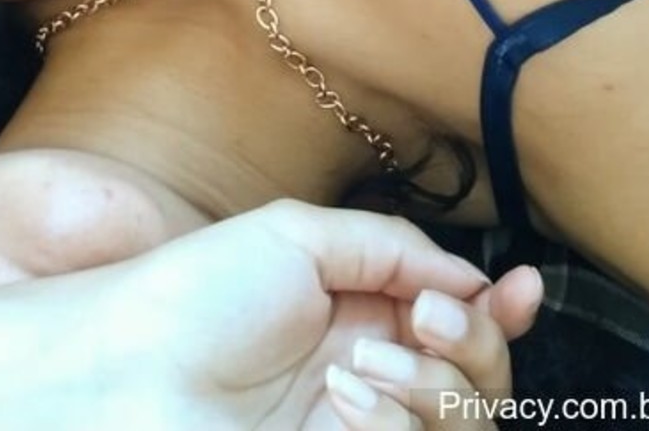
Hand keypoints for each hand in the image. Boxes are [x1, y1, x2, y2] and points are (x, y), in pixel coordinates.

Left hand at [113, 197, 541, 427]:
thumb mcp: (300, 236)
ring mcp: (361, 429)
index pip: (462, 319)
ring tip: (358, 363)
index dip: (503, 308)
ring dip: (433, 384)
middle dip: (478, 343)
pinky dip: (398, 422)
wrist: (126, 375)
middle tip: (430, 319)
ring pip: (465, 424)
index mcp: (363, 311)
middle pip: (483, 378)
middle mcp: (373, 374)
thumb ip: (393, 248)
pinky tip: (343, 398)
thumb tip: (471, 279)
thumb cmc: (195, 294)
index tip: (522, 288)